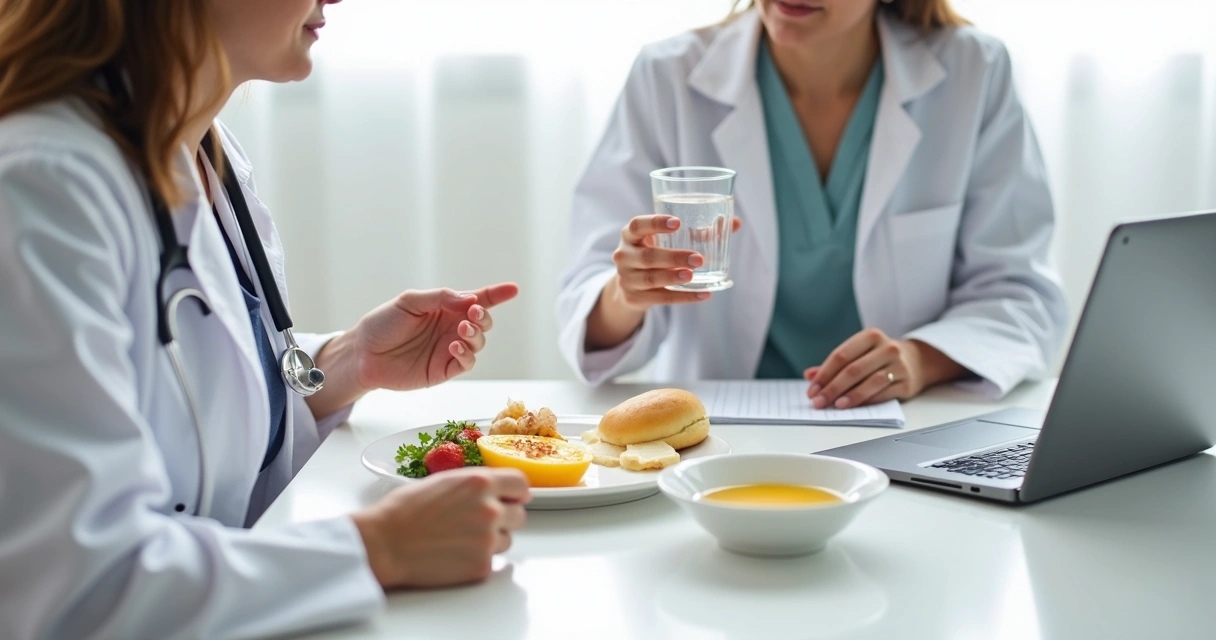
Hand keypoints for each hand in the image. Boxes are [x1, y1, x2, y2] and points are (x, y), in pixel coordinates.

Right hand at [351, 467, 529, 587]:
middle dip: (504, 517)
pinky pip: (492, 561)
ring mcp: (488, 539)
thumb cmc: (403, 511)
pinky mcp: (482, 566)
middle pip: (519, 514)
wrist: (384, 544)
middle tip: (480, 522)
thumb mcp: (443, 482)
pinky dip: (477, 559)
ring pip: (507, 539)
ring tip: (460, 539)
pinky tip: (453, 555)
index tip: (513, 498)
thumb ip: (474, 486)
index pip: (521, 484)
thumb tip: (495, 491)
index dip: (517, 492)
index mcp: (480, 483)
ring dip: (492, 539)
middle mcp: (490, 510)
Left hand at [353, 283, 518, 391]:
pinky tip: (455, 347)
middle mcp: (451, 328)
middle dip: (484, 316)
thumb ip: (440, 298)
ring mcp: (449, 349)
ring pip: (478, 342)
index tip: (513, 289)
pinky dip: (467, 354)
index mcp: (445, 308)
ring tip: (461, 330)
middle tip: (472, 312)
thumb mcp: (409, 301)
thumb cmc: (383, 324)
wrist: (363, 354)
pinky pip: (466, 363)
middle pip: (482, 321)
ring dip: (475, 334)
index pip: (476, 299)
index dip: (496, 295)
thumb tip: (469, 299)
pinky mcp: (444, 370)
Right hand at [610, 214, 741, 309]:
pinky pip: (660, 298)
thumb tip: (735, 223)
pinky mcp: (633, 298)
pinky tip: (702, 294)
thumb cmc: (654, 252)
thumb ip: (699, 231)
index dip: (655, 223)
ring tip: (693, 276)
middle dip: (673, 257)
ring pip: (650, 279)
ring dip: (673, 277)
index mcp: (630, 236)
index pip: (637, 225)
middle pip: (647, 257)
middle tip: (698, 259)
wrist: (630, 285)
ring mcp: (626, 279)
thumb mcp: (666, 241)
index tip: (677, 223)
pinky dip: (683, 297)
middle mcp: (623, 256)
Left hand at [804, 329, 964, 408]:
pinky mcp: (906, 383)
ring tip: (835, 405)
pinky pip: (884, 393)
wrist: (917, 362)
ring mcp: (899, 365)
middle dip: (832, 388)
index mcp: (870, 336)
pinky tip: (853, 406)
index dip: (824, 374)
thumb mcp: (859, 354)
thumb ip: (834, 365)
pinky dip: (866, 401)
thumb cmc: (880, 358)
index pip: (841, 355)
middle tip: (818, 402)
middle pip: (853, 370)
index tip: (812, 389)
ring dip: (850, 396)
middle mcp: (887, 348)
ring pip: (870, 382)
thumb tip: (809, 375)